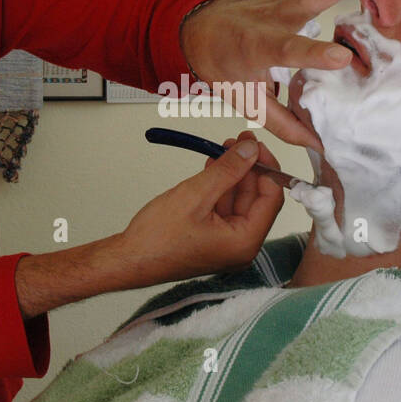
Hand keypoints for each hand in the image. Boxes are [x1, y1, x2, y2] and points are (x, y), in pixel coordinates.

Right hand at [115, 131, 283, 286]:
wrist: (129, 259)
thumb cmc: (157, 239)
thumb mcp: (195, 194)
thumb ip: (228, 170)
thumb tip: (251, 150)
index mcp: (244, 242)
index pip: (271, 198)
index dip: (266, 168)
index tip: (256, 146)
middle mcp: (241, 247)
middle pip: (257, 199)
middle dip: (248, 168)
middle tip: (240, 142)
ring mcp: (227, 244)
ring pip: (240, 201)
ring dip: (233, 175)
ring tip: (224, 149)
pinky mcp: (214, 240)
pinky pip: (225, 209)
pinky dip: (221, 188)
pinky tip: (213, 167)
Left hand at [181, 0, 365, 148]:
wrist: (198, 30)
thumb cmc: (221, 64)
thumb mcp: (245, 98)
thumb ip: (282, 122)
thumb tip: (317, 143)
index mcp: (256, 47)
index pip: (286, 50)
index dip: (312, 54)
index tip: (341, 57)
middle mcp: (269, 19)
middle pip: (302, 1)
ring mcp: (278, 2)